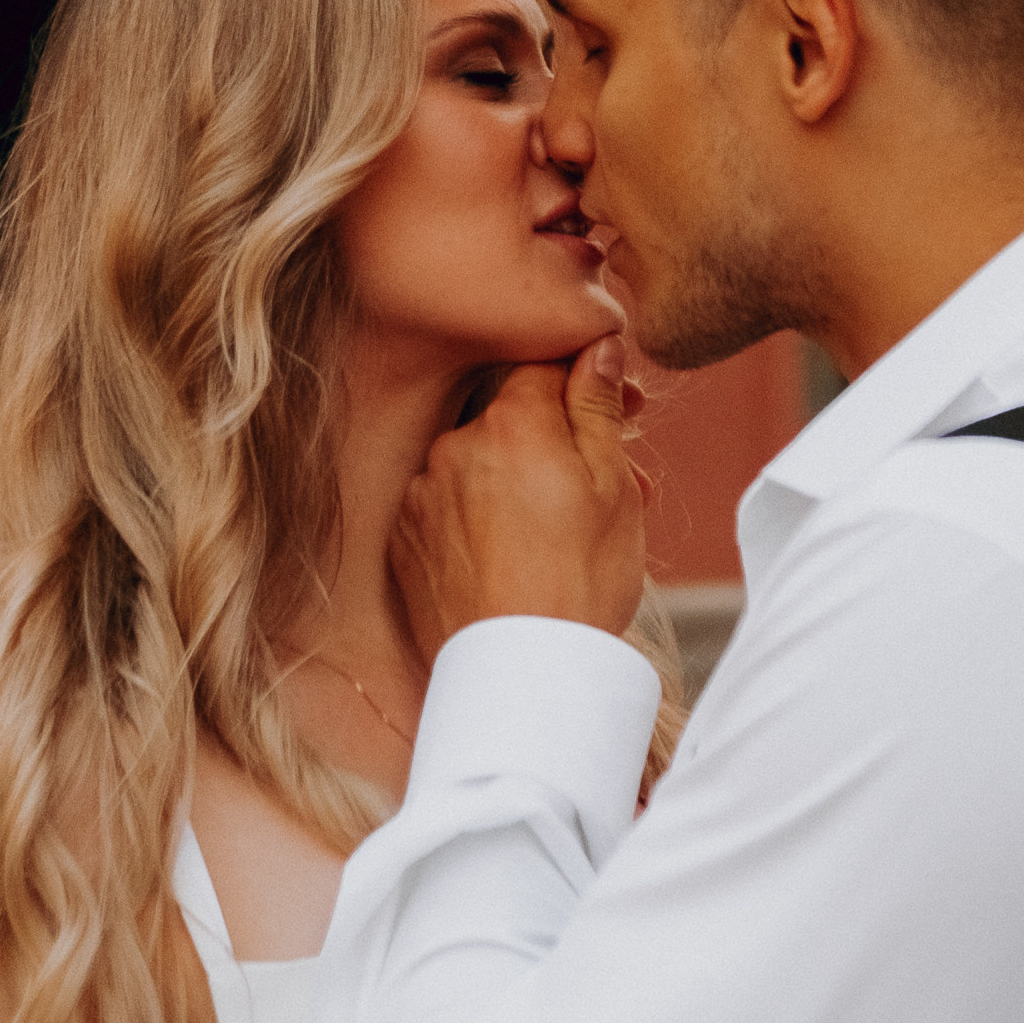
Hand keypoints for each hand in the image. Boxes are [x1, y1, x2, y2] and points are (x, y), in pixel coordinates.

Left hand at [392, 339, 648, 661]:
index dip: (585, 382)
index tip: (619, 412)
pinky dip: (480, 517)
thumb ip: (596, 405)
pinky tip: (517, 554)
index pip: (543, 367)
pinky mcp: (404, 541)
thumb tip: (598, 346)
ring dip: (520, 480)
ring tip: (567, 532)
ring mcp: (422, 494)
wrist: (523, 676)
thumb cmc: (581, 580)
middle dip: (558, 440)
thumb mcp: (611, 485)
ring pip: (481, 465)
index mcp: (511, 421)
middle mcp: (454, 445)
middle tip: (611, 483)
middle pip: (511, 419)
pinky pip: (448, 507)